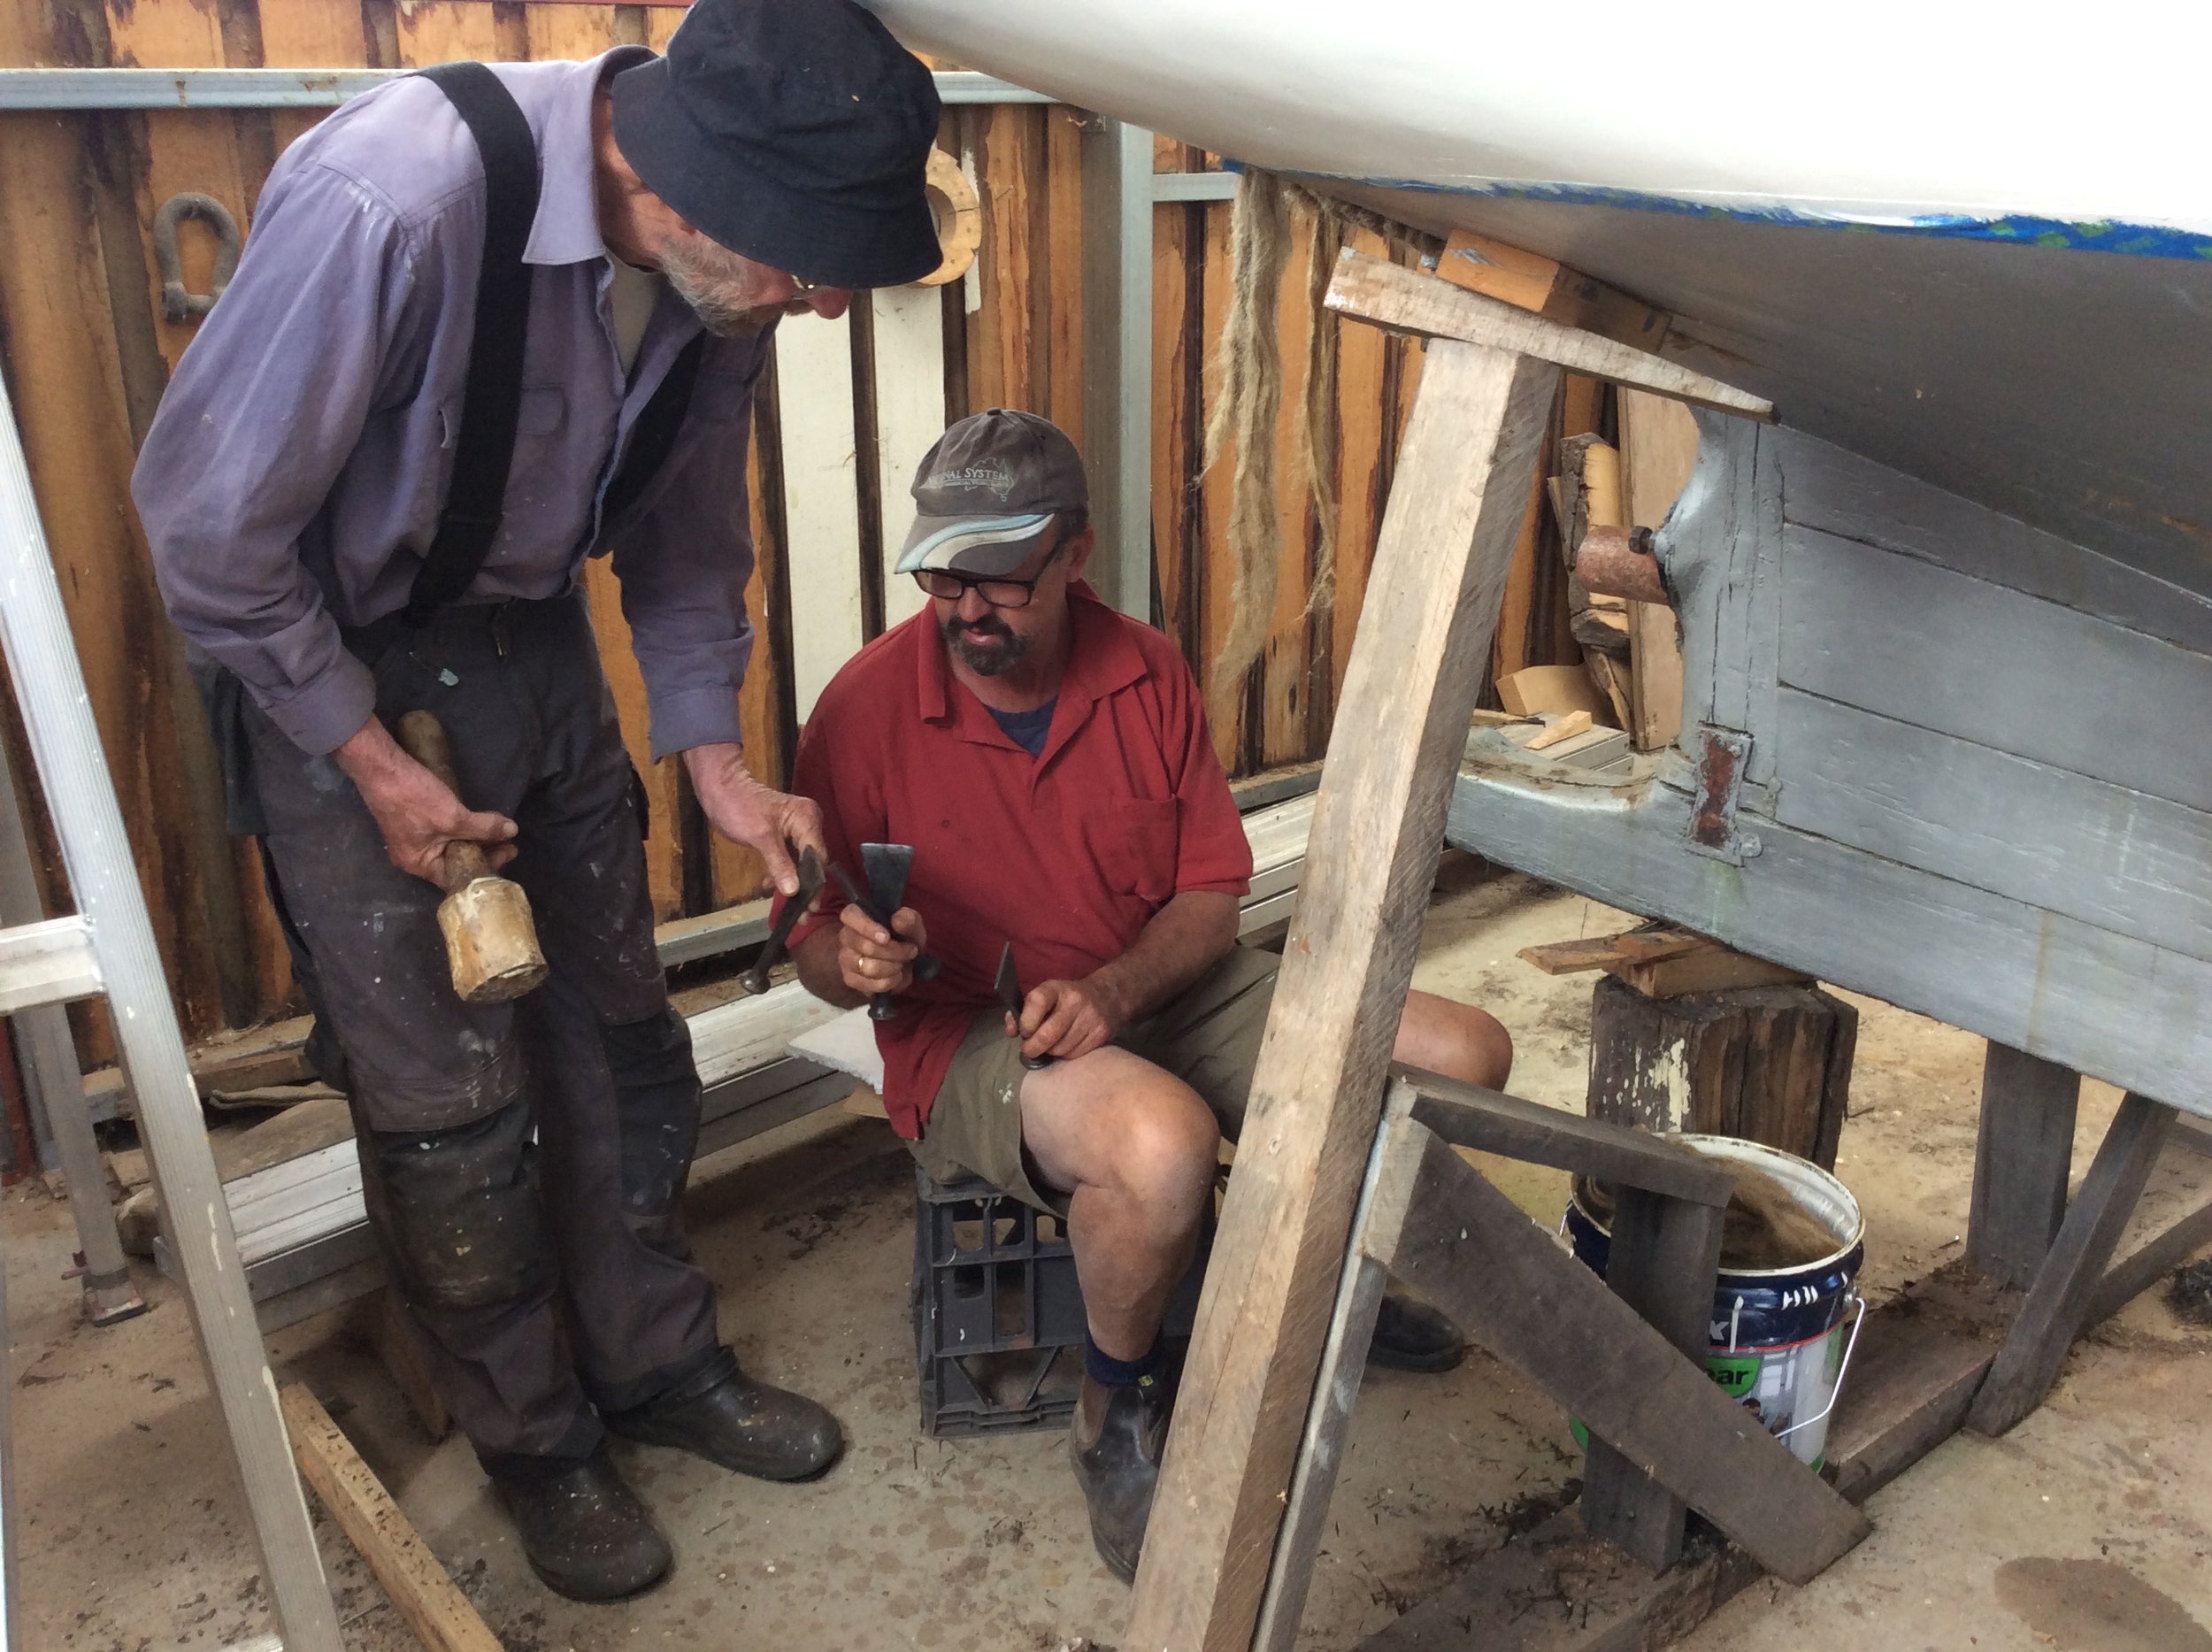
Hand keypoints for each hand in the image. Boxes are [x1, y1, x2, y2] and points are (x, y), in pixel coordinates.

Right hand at [331, 717, 516, 887]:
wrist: (380, 767)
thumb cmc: (414, 798)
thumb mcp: (453, 817)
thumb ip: (483, 827)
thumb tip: (512, 831)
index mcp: (419, 864)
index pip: (459, 876)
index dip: (487, 865)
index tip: (511, 850)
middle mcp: (413, 857)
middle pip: (455, 861)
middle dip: (483, 851)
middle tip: (509, 841)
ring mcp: (412, 839)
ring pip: (450, 845)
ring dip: (474, 838)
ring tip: (499, 832)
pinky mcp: (413, 822)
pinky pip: (443, 832)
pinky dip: (462, 829)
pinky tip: (477, 821)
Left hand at [683, 742, 826, 896]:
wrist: (720, 788)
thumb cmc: (738, 807)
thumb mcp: (760, 837)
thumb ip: (779, 864)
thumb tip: (794, 891)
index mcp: (807, 819)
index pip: (818, 857)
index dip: (814, 883)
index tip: (809, 907)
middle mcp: (808, 823)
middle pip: (813, 861)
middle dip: (806, 887)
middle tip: (802, 915)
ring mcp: (797, 829)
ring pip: (802, 862)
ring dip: (794, 883)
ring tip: (790, 908)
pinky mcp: (785, 834)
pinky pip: (790, 857)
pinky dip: (783, 872)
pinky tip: (771, 885)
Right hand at [837, 902, 926, 998]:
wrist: (904, 962)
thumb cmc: (904, 938)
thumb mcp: (913, 926)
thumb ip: (909, 920)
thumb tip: (897, 920)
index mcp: (856, 915)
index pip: (850, 916)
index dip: (867, 927)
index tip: (887, 938)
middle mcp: (845, 936)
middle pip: (865, 947)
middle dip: (894, 951)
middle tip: (911, 951)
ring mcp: (845, 959)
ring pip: (869, 967)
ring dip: (893, 967)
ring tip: (903, 963)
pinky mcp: (850, 979)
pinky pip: (871, 984)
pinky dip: (890, 981)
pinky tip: (896, 975)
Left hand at [1011, 976, 1127, 1062]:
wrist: (1106, 996)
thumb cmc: (1066, 998)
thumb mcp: (1045, 995)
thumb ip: (1023, 1011)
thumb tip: (1011, 1031)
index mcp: (1056, 988)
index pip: (1036, 1003)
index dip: (1026, 1023)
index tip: (1024, 1032)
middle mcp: (1074, 1001)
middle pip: (1048, 1034)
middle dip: (1033, 1047)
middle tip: (1029, 1050)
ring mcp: (1090, 1018)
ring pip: (1060, 1049)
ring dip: (1051, 1051)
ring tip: (1051, 1044)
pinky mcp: (1100, 1033)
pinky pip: (1075, 1054)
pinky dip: (1066, 1054)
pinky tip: (1066, 1044)